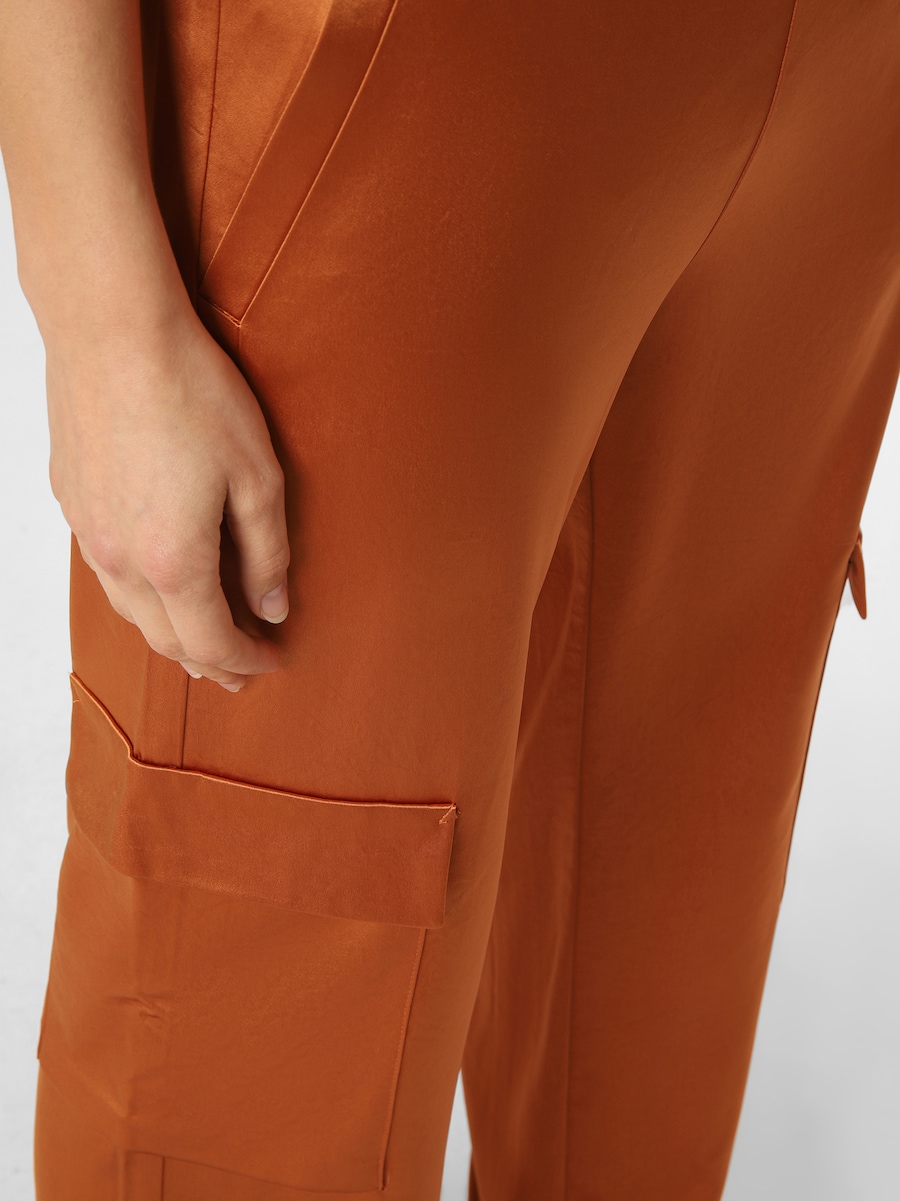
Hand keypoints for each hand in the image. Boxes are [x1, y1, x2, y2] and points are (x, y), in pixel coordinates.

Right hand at [45, 307, 288, 691]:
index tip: (271, 662)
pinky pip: (106, 572)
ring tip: (199, 640)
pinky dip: (140, 595)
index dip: (245, 662)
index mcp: (174, 561)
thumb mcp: (257, 477)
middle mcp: (121, 560)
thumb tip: (272, 606)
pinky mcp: (71, 502)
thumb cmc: (192, 394)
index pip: (213, 642)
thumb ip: (267, 552)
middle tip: (237, 672)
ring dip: (169, 634)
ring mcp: (88, 533)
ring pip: (130, 611)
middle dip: (207, 663)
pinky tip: (157, 581)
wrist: (112, 332)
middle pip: (166, 639)